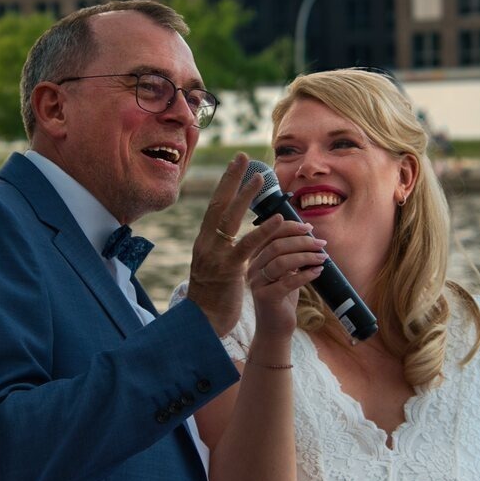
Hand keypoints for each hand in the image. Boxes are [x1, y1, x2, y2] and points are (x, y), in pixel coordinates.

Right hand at [187, 154, 306, 336]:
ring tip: (260, 179)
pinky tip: (277, 219)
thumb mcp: (215, 267)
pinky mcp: (229, 270)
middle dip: (231, 179)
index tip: (236, 165)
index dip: (225, 184)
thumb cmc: (212, 297)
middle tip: (243, 157)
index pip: (215, 206)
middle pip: (218, 204)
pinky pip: (247, 246)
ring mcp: (215, 256)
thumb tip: (228, 233)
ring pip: (229, 219)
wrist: (202, 323)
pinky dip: (263, 231)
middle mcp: (206, 244)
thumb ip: (221, 249)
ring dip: (246, 197)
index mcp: (204, 242)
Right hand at [247, 227, 326, 339]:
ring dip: (306, 256)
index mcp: (256, 258)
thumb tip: (309, 233)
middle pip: (277, 246)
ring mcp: (257, 283)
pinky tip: (318, 272)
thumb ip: (290, 254)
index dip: (289, 228)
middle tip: (322, 244)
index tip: (309, 228)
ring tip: (322, 257)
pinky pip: (288, 281)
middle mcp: (252, 268)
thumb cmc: (282, 298)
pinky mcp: (266, 297)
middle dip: (302, 242)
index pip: (269, 235)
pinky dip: (306, 275)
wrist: (274, 329)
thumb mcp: (286, 273)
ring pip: (282, 261)